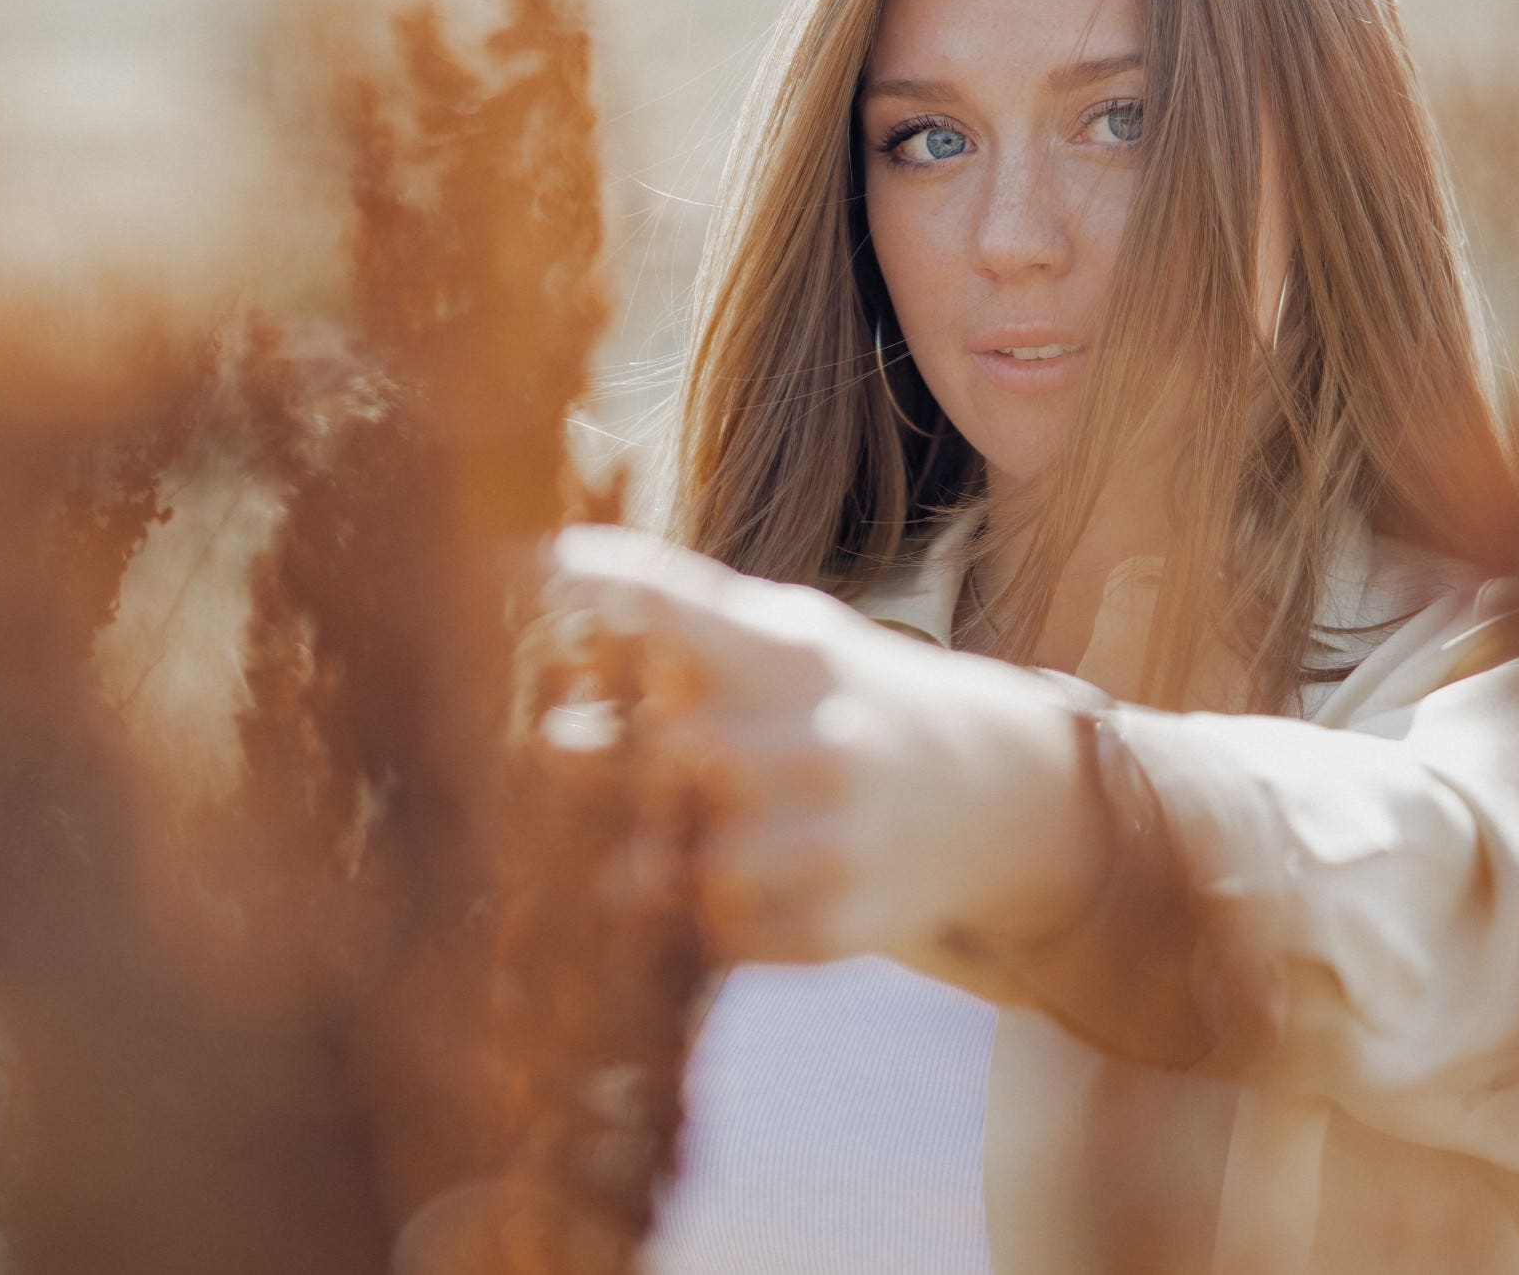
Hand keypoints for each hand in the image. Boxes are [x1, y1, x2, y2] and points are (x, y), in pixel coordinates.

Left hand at [543, 525, 1106, 968]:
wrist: (997, 793)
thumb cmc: (846, 700)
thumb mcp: (788, 636)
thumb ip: (683, 624)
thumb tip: (546, 590)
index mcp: (789, 653)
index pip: (671, 604)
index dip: (589, 591)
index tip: (521, 577)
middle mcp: (816, 741)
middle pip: (664, 752)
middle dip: (591, 758)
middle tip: (540, 754)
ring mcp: (834, 841)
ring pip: (686, 869)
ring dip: (633, 861)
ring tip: (606, 846)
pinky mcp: (836, 929)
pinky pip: (718, 941)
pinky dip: (689, 923)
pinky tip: (686, 895)